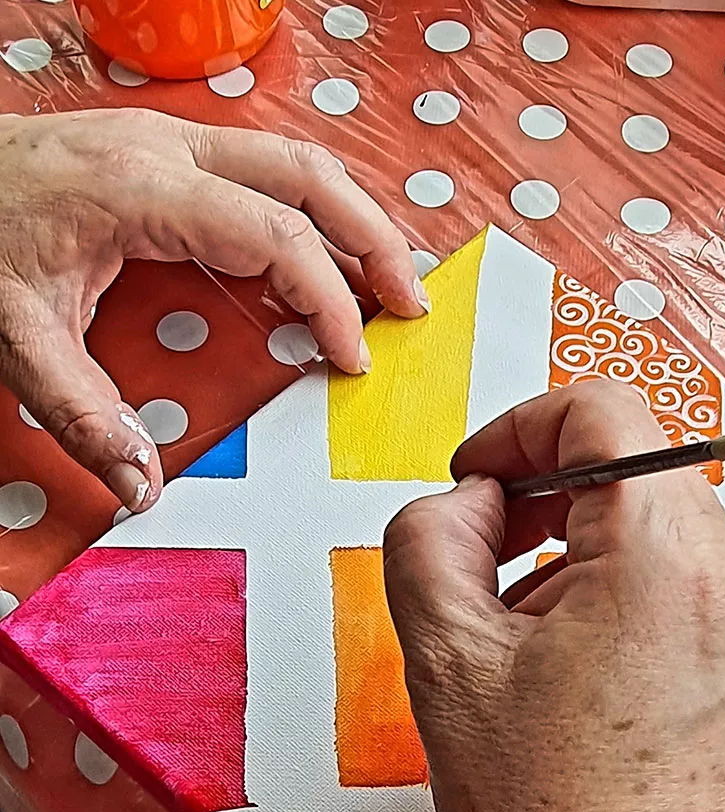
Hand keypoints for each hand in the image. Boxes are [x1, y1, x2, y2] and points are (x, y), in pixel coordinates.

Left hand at [0, 108, 427, 511]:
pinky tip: (329, 256)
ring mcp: (175, 139)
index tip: (352, 358)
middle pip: (311, 175)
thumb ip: (83, 412)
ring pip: (300, 161)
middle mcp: (171, 148)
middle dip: (374, 241)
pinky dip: (318, 213)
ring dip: (355, 220)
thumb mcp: (15, 333)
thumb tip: (141, 486)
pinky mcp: (173, 148)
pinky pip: (271, 169)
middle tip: (412, 304)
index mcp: (142, 188)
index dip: (330, 300)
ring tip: (389, 282)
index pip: (276, 236)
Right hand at [383, 381, 724, 811]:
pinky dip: (623, 581)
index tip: (481, 474)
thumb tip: (469, 497)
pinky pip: (687, 571)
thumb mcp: (444, 655)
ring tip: (528, 627)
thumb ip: (430, 533)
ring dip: (579, 543)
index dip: (520, 426)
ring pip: (655, 518)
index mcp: (671, 563)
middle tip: (487, 554)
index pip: (604, 410)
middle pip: (631, 463)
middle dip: (544, 492)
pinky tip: (577, 654)